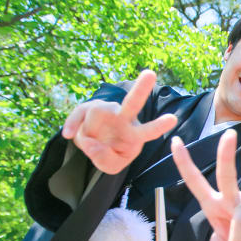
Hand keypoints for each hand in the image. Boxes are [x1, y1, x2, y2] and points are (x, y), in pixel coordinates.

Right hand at [62, 69, 177, 173]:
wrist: (91, 145)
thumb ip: (104, 159)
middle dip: (141, 88)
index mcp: (135, 134)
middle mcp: (124, 118)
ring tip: (89, 144)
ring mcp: (106, 110)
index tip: (173, 119)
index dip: (158, 126)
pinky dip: (72, 125)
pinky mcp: (88, 108)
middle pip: (133, 102)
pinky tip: (68, 135)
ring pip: (95, 115)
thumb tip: (92, 144)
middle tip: (151, 73)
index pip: (148, 131)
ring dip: (87, 134)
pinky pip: (79, 114)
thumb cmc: (109, 153)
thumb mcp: (110, 166)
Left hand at [171, 130, 240, 240]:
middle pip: (228, 176)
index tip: (175, 140)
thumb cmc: (234, 234)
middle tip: (229, 133)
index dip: (184, 162)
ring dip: (236, 240)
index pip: (195, 180)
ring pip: (240, 217)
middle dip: (226, 155)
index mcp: (212, 200)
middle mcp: (231, 197)